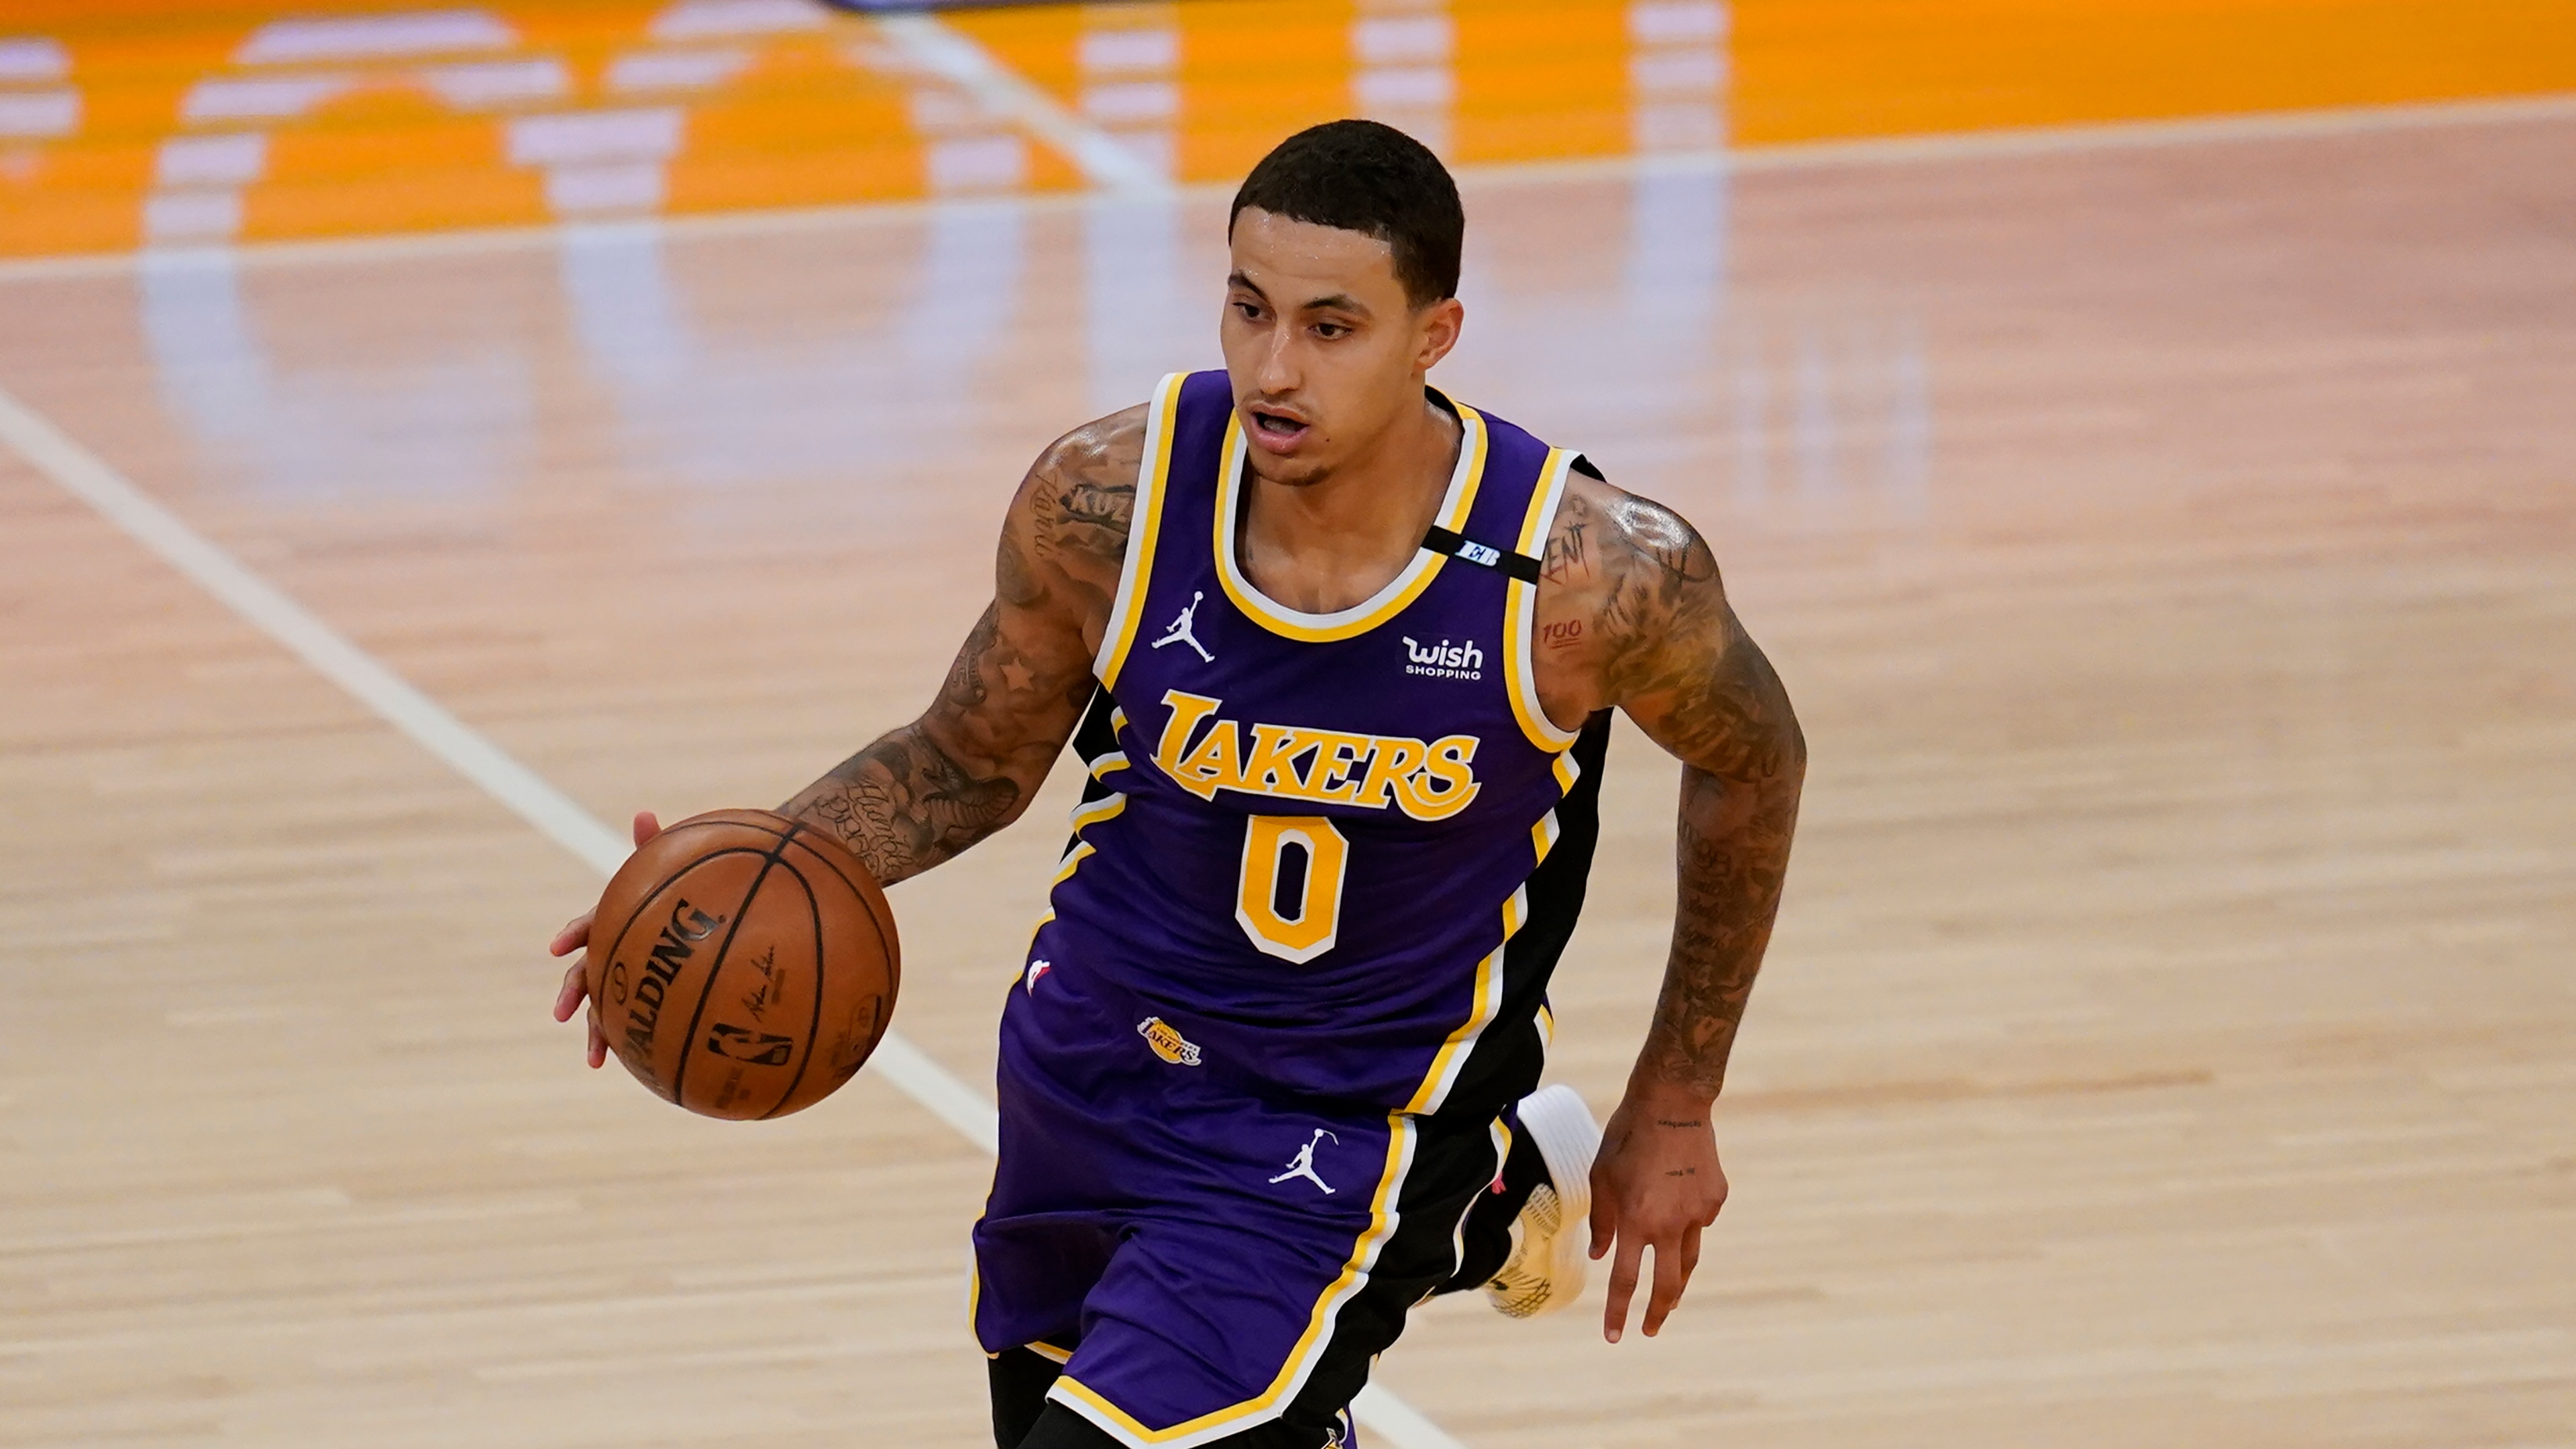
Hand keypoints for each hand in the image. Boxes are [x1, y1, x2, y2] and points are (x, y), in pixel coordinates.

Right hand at [549, 811, 661, 1068]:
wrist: (698, 914)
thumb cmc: (678, 889)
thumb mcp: (665, 869)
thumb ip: (653, 846)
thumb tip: (645, 813)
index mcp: (611, 920)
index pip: (587, 925)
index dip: (572, 933)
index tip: (559, 947)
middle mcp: (611, 951)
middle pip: (585, 974)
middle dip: (570, 996)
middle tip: (559, 1016)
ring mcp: (625, 976)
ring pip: (605, 1006)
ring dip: (597, 1033)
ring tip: (597, 1061)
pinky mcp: (644, 997)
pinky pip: (635, 1019)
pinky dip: (633, 1040)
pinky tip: (637, 1065)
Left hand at [1588, 1083, 1727, 1342]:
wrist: (1672, 1102)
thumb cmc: (1627, 1136)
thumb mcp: (1602, 1177)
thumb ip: (1602, 1221)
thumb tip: (1602, 1256)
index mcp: (1637, 1220)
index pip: (1625, 1280)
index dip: (1618, 1312)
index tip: (1615, 1337)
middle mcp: (1670, 1224)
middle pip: (1668, 1284)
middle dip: (1658, 1312)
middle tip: (1650, 1329)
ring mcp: (1699, 1212)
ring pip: (1689, 1258)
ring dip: (1677, 1280)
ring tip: (1669, 1295)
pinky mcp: (1716, 1198)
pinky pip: (1699, 1221)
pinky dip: (1687, 1221)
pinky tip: (1678, 1200)